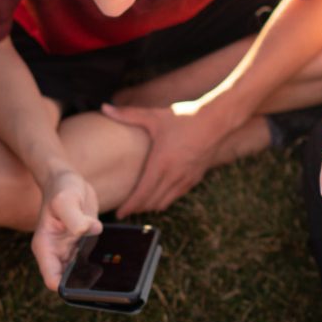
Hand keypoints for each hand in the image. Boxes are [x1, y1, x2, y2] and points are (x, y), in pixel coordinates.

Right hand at [31, 170, 103, 290]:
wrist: (69, 182)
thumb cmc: (62, 189)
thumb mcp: (66, 199)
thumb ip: (75, 217)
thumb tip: (90, 230)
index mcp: (45, 247)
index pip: (52, 280)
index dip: (67, 287)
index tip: (85, 280)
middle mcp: (56, 253)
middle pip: (68, 281)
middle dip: (84, 283)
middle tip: (102, 274)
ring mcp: (69, 251)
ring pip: (81, 274)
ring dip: (94, 273)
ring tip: (109, 263)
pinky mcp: (82, 246)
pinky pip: (91, 261)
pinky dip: (100, 261)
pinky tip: (113, 255)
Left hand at [101, 101, 228, 216]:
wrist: (216, 121)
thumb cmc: (184, 117)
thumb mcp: (154, 116)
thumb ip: (128, 114)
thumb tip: (104, 107)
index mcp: (161, 163)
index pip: (142, 194)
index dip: (129, 206)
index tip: (119, 214)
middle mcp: (173, 176)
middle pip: (151, 202)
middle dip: (137, 208)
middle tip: (125, 210)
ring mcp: (185, 179)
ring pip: (164, 203)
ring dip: (150, 206)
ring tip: (139, 205)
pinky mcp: (194, 179)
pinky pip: (176, 196)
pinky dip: (164, 200)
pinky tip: (158, 196)